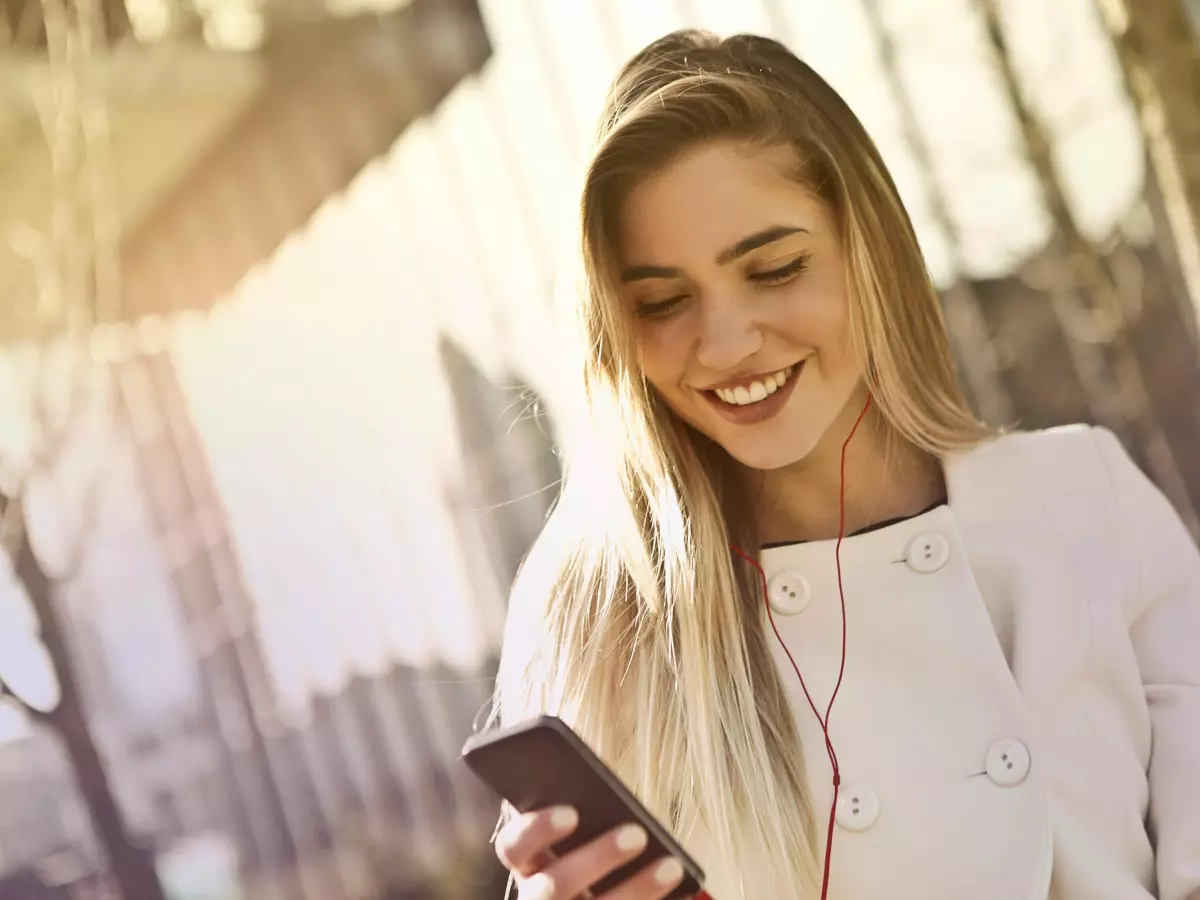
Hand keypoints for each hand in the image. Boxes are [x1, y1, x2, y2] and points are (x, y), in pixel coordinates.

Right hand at [494, 805, 688, 898]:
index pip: (514, 847)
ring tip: (671, 866)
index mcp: (529, 864)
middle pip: (551, 888)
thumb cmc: (595, 850)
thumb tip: (609, 794)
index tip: (572, 813)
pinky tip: (682, 891)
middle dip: (594, 860)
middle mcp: (538, 899)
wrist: (598, 891)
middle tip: (636, 834)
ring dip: (635, 890)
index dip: (537, 831)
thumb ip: (588, 815)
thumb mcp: (585, 831)